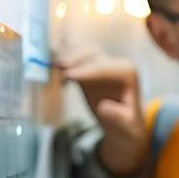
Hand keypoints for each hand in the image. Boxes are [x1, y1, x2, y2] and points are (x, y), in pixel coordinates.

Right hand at [61, 51, 145, 175]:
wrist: (124, 125)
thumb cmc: (127, 125)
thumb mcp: (126, 125)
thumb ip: (117, 116)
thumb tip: (103, 106)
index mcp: (127, 72)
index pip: (103, 68)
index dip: (84, 71)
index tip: (68, 75)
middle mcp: (115, 63)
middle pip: (90, 54)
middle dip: (73, 59)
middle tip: (56, 68)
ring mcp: (101, 64)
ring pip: (80, 52)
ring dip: (64, 56)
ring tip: (51, 67)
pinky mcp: (88, 68)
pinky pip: (74, 59)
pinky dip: (61, 59)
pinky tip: (51, 68)